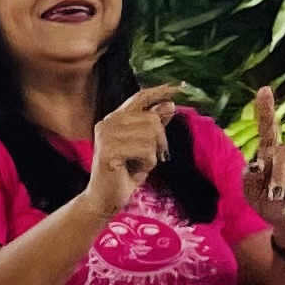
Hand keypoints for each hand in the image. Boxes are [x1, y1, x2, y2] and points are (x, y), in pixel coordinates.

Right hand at [83, 84, 184, 212]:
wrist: (105, 198)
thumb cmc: (125, 172)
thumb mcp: (144, 146)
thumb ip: (153, 125)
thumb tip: (169, 104)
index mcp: (114, 118)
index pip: (139, 98)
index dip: (159, 91)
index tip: (180, 86)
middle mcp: (108, 122)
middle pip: (152, 119)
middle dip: (159, 141)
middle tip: (149, 158)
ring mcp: (106, 136)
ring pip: (150, 135)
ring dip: (152, 154)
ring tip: (138, 165)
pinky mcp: (109, 150)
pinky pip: (145, 150)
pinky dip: (147, 164)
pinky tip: (134, 170)